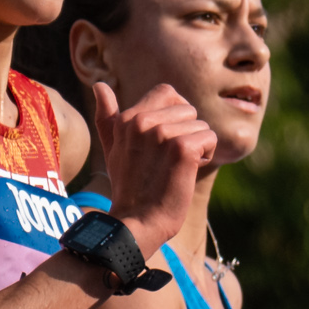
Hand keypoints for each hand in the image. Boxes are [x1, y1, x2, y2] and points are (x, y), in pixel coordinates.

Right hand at [83, 77, 215, 251]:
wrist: (136, 222)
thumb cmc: (128, 187)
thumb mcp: (113, 148)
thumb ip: (108, 117)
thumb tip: (99, 85)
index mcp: (129, 118)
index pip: (168, 92)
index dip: (176, 114)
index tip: (165, 141)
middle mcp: (143, 121)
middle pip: (188, 109)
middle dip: (187, 132)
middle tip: (169, 160)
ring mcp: (162, 134)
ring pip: (201, 125)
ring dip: (197, 146)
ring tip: (176, 168)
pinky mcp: (182, 149)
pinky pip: (209, 138)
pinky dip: (206, 156)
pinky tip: (187, 172)